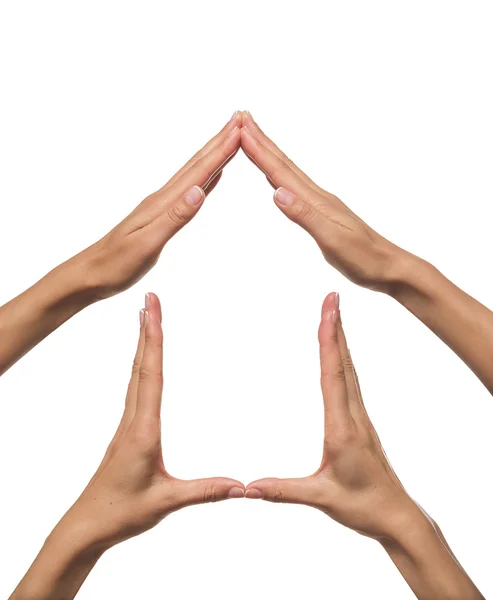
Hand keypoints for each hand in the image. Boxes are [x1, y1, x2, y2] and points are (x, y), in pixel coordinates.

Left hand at [62, 292, 244, 547]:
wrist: (86, 526)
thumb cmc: (120, 513)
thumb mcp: (166, 503)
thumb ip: (205, 491)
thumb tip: (242, 486)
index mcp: (142, 430)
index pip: (151, 376)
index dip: (153, 341)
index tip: (152, 311)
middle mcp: (132, 420)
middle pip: (141, 366)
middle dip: (147, 329)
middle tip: (151, 299)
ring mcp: (127, 424)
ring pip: (136, 375)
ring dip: (142, 344)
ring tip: (147, 318)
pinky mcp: (127, 431)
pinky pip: (135, 389)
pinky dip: (141, 365)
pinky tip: (144, 361)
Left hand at [76, 113, 241, 299]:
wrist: (90, 274)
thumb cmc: (116, 264)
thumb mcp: (147, 244)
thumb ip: (174, 218)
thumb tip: (199, 192)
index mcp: (163, 203)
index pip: (198, 172)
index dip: (221, 151)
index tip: (240, 128)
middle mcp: (163, 198)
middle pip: (197, 164)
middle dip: (220, 141)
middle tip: (240, 118)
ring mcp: (162, 205)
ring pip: (194, 173)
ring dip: (213, 155)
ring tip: (230, 138)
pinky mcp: (161, 216)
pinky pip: (189, 190)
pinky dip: (205, 179)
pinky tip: (212, 176)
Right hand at [240, 112, 405, 291]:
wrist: (389, 267)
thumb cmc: (363, 257)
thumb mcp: (332, 240)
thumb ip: (304, 215)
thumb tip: (277, 192)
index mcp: (316, 201)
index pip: (282, 172)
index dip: (260, 151)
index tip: (241, 130)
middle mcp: (317, 197)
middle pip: (284, 163)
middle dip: (262, 141)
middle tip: (243, 118)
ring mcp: (320, 203)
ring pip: (289, 172)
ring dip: (270, 154)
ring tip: (254, 138)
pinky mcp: (322, 213)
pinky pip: (295, 187)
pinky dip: (281, 175)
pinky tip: (277, 176)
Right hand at [245, 293, 483, 599]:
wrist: (396, 515)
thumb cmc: (363, 507)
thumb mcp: (322, 499)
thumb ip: (283, 491)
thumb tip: (248, 487)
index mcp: (343, 428)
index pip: (333, 375)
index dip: (330, 341)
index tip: (329, 311)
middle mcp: (353, 415)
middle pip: (343, 363)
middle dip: (335, 327)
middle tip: (331, 297)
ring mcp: (359, 416)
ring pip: (348, 370)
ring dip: (340, 339)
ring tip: (333, 314)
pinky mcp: (359, 421)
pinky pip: (349, 381)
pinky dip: (343, 359)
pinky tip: (339, 353)